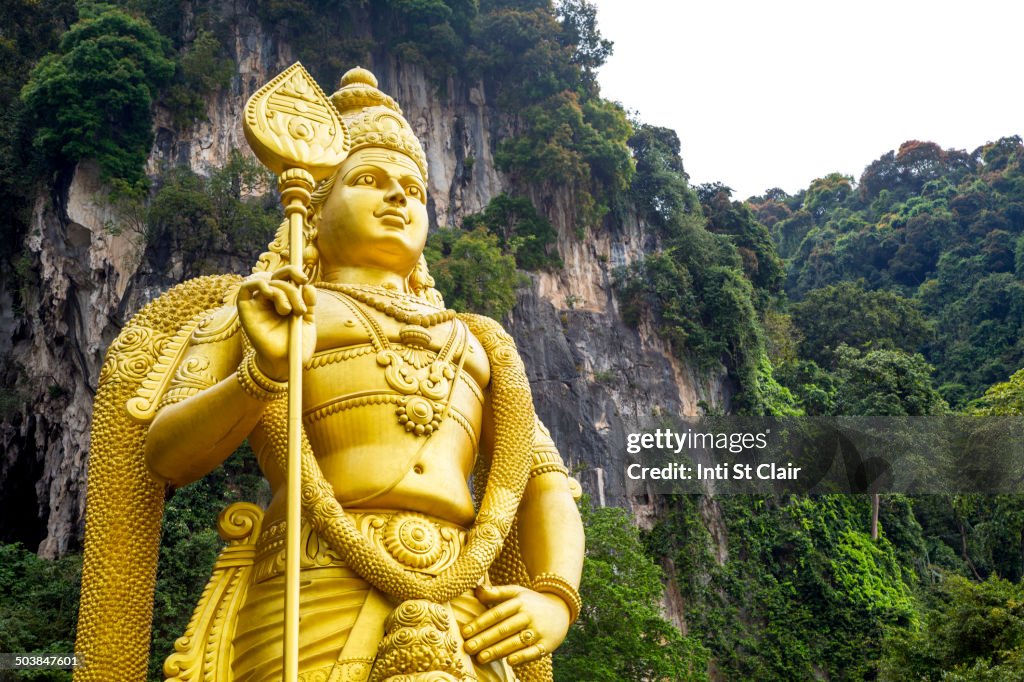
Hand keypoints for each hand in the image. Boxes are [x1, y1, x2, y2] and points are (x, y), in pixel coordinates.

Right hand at [236, 265, 315, 380]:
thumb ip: (308, 303)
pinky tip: (269, 292)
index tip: (305, 279)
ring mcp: (258, 303)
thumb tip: (308, 286)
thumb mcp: (307, 322)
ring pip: (268, 282)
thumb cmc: (296, 345)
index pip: (287, 276)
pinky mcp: (245, 310)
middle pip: (278, 276)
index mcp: (286, 299)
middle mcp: (271, 299)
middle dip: (292, 281)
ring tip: (290, 311)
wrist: (285, 364)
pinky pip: (246, 288)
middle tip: (302, 294)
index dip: (294, 272)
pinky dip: (258, 283)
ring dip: (282, 291)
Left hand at [462, 584, 570, 666]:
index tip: (465, 632)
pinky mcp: (548, 644)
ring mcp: (539, 630)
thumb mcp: (517, 592)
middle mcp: (529, 615)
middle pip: (504, 629)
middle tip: (468, 648)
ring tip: (481, 658)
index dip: (480, 623)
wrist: (562, 608)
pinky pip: (534, 651)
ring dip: (498, 650)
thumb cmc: (531, 602)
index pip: (497, 613)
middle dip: (484, 639)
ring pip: (516, 641)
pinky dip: (522, 657)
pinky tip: (509, 662)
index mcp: (519, 602)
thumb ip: (496, 592)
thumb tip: (476, 590)